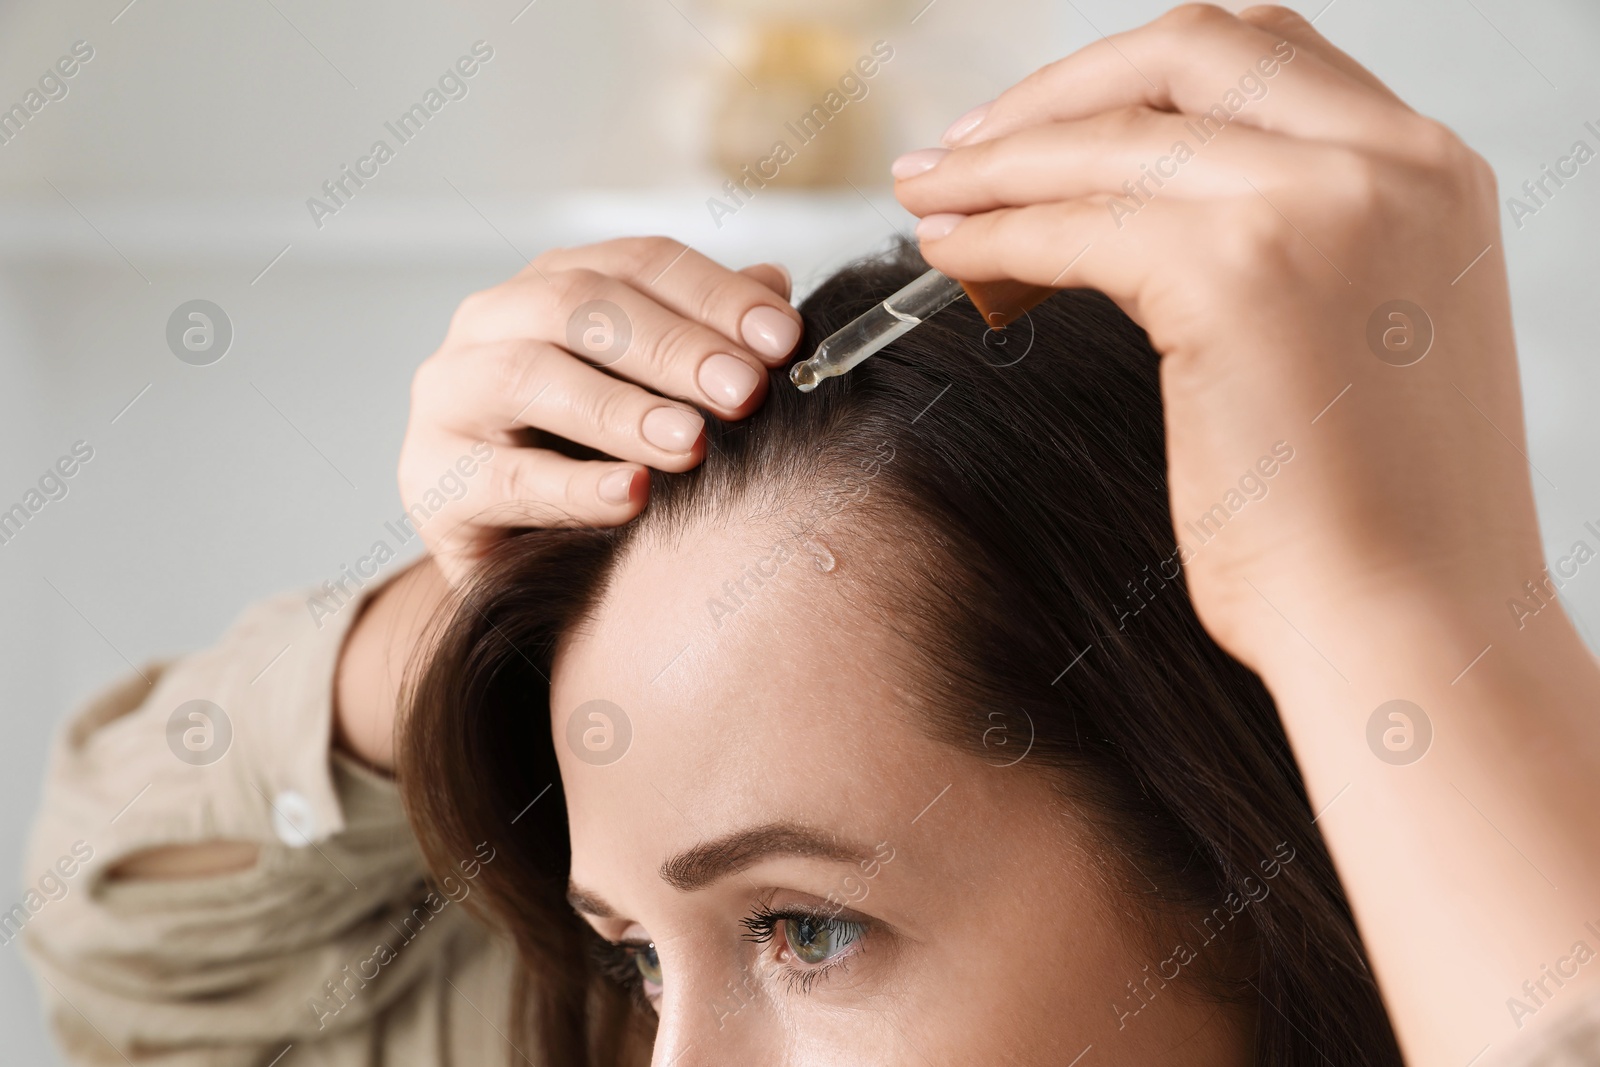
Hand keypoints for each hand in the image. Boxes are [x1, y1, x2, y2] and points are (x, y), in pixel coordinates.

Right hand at [337, 239, 799, 769]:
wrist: (512, 555)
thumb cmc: (591, 457)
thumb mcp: (655, 393)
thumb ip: (706, 339)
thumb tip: (777, 286)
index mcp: (550, 286)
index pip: (637, 263)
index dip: (714, 294)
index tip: (785, 339)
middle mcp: (490, 324)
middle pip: (578, 305)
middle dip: (673, 347)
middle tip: (747, 391)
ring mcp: (449, 398)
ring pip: (528, 376)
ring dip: (621, 409)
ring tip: (692, 444)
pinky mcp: (432, 481)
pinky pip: (501, 477)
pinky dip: (571, 486)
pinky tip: (631, 496)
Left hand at [893, 3, 1528, 675]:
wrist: (1411, 629)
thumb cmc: (1377, 526)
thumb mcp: (1359, 340)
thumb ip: (1292, 251)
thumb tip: (1140, 221)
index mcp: (1430, 174)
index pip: (1261, 58)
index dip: (1132, 77)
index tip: (1047, 122)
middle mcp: (1389, 164)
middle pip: (1183, 52)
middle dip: (1055, 92)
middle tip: (964, 147)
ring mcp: (1317, 206)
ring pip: (1110, 139)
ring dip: (997, 161)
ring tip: (926, 195)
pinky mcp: (1236, 274)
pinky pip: (1075, 227)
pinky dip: (998, 233)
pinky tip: (951, 255)